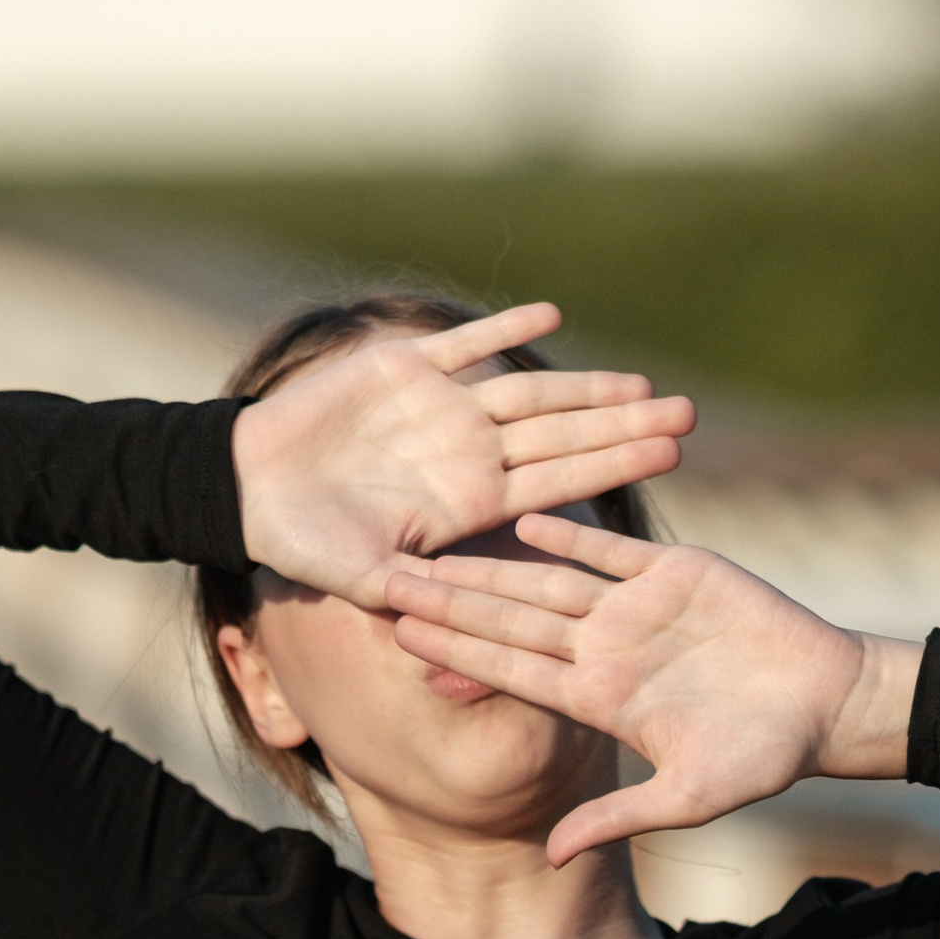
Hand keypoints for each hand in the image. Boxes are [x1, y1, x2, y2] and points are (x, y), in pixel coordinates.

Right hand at [230, 303, 694, 607]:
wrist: (251, 485)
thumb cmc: (304, 540)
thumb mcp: (364, 576)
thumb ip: (416, 590)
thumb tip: (460, 623)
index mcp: (470, 500)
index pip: (558, 482)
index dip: (612, 465)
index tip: (669, 455)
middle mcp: (469, 450)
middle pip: (563, 436)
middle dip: (624, 424)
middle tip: (688, 414)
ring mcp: (442, 407)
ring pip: (528, 391)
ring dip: (583, 384)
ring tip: (639, 378)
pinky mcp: (405, 366)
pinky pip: (466, 344)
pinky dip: (502, 328)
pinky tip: (549, 315)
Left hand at [383, 513, 922, 863]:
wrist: (827, 703)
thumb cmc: (764, 757)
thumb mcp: (689, 797)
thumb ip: (617, 818)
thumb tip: (551, 858)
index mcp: (599, 700)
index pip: (511, 672)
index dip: (457, 656)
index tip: (400, 641)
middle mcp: (605, 649)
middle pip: (511, 621)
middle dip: (450, 604)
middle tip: (385, 581)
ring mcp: (635, 608)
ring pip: (548, 580)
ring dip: (492, 565)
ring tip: (435, 549)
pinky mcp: (675, 571)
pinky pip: (612, 549)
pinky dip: (572, 532)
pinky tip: (524, 519)